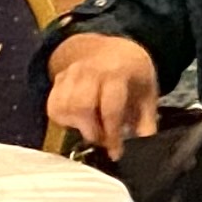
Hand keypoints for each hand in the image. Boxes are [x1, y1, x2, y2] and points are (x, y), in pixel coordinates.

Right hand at [44, 32, 160, 156]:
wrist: (112, 48)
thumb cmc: (132, 74)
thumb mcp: (147, 92)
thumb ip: (146, 120)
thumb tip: (143, 145)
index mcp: (117, 72)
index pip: (110, 107)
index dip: (112, 134)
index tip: (116, 152)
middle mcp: (90, 70)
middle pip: (81, 107)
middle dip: (92, 130)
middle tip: (104, 139)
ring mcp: (71, 73)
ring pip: (64, 107)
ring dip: (78, 126)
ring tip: (94, 129)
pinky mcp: (58, 80)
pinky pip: (53, 107)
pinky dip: (64, 119)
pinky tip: (79, 120)